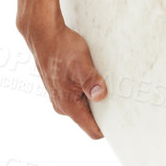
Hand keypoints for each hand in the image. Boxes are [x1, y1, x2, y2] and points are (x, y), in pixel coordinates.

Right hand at [17, 12, 107, 139]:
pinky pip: (78, 98)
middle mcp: (62, 106)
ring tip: (103, 83)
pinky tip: (91, 78)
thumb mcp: (81, 63)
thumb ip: (91, 81)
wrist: (43, 34)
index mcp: (68, 105)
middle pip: (90, 120)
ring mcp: (60, 98)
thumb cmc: (61, 48)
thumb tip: (100, 95)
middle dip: (104, 112)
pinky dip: (87, 91)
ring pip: (84, 108)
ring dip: (95, 99)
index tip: (123, 121)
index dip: (108, 129)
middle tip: (117, 97)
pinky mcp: (60, 89)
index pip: (92, 131)